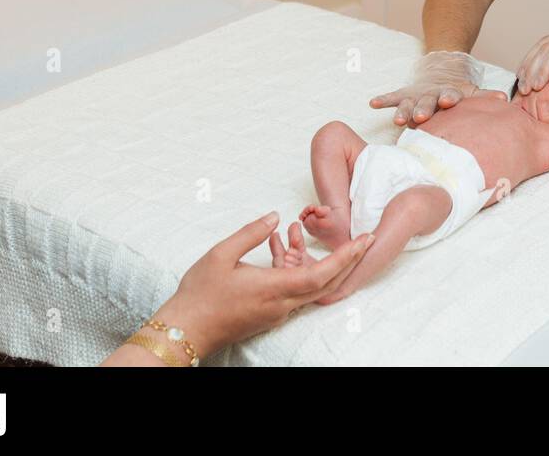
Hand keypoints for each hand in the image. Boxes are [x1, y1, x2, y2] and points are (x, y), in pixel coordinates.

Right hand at [148, 212, 372, 358]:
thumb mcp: (221, 254)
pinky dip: (296, 268)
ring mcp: (276, 312)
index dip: (347, 257)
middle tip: (363, 240)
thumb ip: (251, 234)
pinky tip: (278, 247)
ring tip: (300, 230)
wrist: (183, 331)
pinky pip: (292, 290)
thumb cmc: (199, 294)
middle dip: (348, 260)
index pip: (322, 275)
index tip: (365, 241)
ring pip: (310, 287)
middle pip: (326, 283)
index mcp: (274, 289)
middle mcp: (282, 304)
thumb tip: (274, 217)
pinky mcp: (268, 314)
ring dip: (316, 260)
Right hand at [370, 50, 483, 124]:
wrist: (442, 71)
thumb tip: (505, 99)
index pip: (450, 96)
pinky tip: (372, 103)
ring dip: (402, 110)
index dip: (448, 98)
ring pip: (408, 103)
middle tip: (420, 117)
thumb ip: (484, 96)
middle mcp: (431, 94)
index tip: (448, 101)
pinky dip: (383, 100)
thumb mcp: (471, 92)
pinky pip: (392, 97)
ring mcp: (416, 94)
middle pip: (426, 102)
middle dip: (423, 109)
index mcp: (449, 93)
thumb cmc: (457, 92)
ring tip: (396, 119)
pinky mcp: (404, 94)